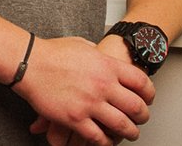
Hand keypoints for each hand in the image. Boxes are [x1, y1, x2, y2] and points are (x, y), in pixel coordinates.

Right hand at [15, 36, 153, 145]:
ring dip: (129, 132)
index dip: (149, 93)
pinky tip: (106, 141)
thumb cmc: (53, 52)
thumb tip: (104, 58)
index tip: (149, 99)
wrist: (32, 63)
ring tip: (130, 134)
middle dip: (143, 116)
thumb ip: (98, 55)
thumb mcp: (84, 45)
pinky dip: (105, 142)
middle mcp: (103, 85)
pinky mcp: (75, 118)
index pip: (140, 81)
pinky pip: (97, 137)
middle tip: (142, 119)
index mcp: (107, 65)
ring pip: (121, 125)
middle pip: (136, 106)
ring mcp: (90, 103)